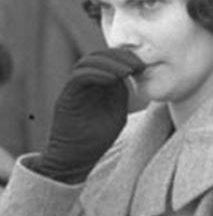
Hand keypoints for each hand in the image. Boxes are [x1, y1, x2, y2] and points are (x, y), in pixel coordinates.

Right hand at [37, 48, 145, 182]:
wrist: (77, 158)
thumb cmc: (98, 139)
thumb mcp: (117, 112)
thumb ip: (121, 94)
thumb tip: (132, 75)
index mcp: (98, 86)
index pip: (109, 61)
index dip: (126, 58)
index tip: (143, 65)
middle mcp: (85, 84)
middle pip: (99, 57)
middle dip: (119, 57)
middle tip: (137, 65)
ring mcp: (75, 89)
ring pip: (87, 62)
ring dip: (109, 63)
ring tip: (127, 71)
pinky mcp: (67, 96)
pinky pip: (78, 77)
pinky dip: (95, 73)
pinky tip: (112, 79)